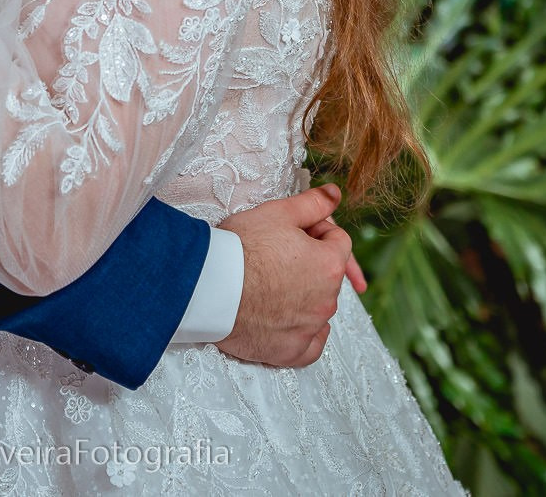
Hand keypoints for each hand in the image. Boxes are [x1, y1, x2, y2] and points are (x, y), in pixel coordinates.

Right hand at [216, 184, 353, 367]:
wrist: (208, 286)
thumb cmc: (241, 247)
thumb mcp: (278, 213)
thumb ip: (313, 203)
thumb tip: (336, 193)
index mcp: (329, 265)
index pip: (338, 242)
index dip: (316, 231)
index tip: (292, 232)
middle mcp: (327, 300)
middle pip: (328, 275)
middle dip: (310, 263)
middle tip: (275, 255)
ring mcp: (310, 328)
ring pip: (318, 307)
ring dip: (303, 295)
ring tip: (270, 284)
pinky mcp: (290, 351)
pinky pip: (311, 345)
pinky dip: (304, 333)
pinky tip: (289, 320)